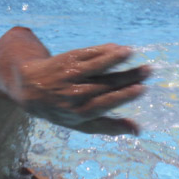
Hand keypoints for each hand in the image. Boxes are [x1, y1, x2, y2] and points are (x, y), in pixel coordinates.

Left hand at [13, 43, 149, 134]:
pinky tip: (117, 47)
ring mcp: (69, 76)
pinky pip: (87, 54)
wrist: (30, 89)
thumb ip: (109, 127)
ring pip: (94, 66)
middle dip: (128, 77)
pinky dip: (102, 50)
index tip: (141, 89)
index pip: (103, 104)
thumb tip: (138, 130)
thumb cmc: (62, 110)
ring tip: (131, 52)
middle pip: (104, 84)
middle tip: (148, 70)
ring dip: (113, 58)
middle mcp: (73, 94)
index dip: (122, 96)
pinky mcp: (67, 60)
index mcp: (78, 113)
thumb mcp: (81, 124)